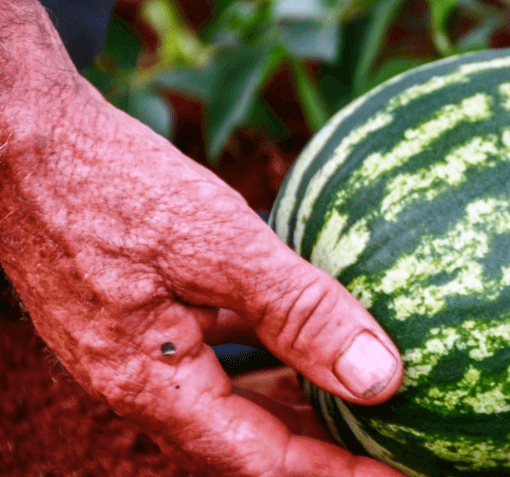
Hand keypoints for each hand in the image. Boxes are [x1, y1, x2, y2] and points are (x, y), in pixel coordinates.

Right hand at [0, 0, 402, 476]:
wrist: (22, 140)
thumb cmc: (112, 184)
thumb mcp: (222, 246)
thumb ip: (300, 314)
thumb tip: (379, 379)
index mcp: (153, 387)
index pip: (263, 462)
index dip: (337, 471)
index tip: (398, 467)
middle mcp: (141, 386)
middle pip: (248, 442)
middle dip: (322, 446)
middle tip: (390, 439)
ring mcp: (136, 353)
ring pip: (232, 401)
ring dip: (295, 404)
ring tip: (363, 398)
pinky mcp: (140, 318)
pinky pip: (214, 358)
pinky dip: (264, 358)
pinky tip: (304, 337)